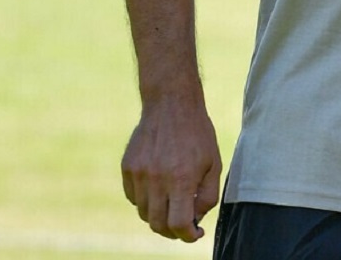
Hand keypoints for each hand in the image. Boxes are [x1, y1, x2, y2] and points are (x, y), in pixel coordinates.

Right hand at [121, 97, 220, 241]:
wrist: (170, 105)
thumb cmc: (198, 136)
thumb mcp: (214, 167)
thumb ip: (207, 198)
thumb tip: (194, 219)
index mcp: (181, 180)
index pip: (178, 225)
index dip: (188, 236)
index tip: (195, 232)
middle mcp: (156, 178)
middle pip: (157, 224)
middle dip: (172, 232)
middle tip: (182, 224)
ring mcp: (138, 172)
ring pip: (143, 212)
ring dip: (157, 216)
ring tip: (169, 205)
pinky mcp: (127, 165)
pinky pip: (131, 195)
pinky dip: (144, 200)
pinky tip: (156, 189)